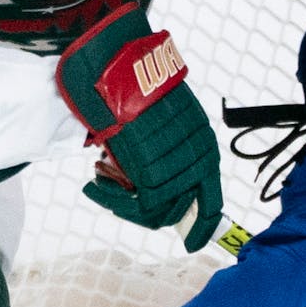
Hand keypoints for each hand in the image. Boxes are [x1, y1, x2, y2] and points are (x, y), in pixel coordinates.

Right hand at [58, 17, 222, 252]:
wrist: (122, 65)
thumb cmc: (140, 92)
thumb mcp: (166, 121)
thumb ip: (168, 151)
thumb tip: (153, 185)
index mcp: (205, 148)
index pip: (211, 201)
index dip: (202, 226)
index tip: (192, 241)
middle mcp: (197, 158)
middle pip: (177, 211)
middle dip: (148, 214)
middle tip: (119, 198)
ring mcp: (177, 164)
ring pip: (156, 210)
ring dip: (123, 204)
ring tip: (100, 181)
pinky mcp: (153, 167)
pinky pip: (139, 202)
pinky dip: (112, 199)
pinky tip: (94, 185)